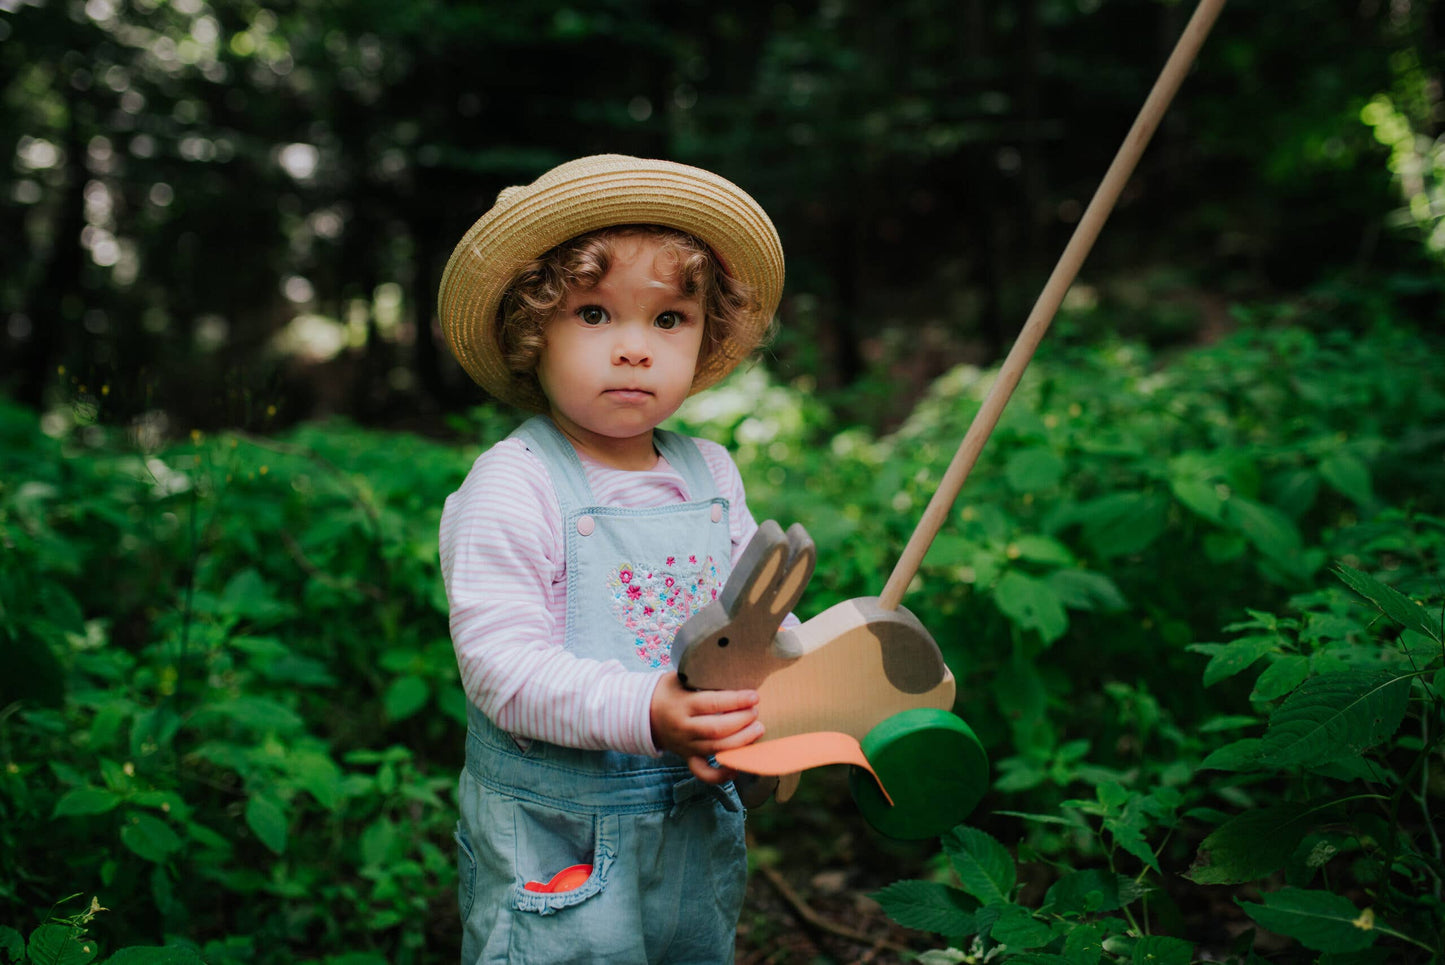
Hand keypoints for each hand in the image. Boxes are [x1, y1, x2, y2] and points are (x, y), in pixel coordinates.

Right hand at [649, 673, 763, 783]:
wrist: (644, 713)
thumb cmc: (669, 691)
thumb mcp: (681, 678)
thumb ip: (704, 678)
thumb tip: (736, 674)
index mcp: (682, 705)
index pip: (713, 704)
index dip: (736, 701)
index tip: (754, 697)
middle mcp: (683, 728)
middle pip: (717, 730)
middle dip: (742, 722)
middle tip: (756, 713)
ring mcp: (685, 746)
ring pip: (716, 750)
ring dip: (741, 742)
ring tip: (757, 730)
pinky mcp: (687, 758)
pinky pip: (704, 772)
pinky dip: (721, 775)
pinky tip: (737, 768)